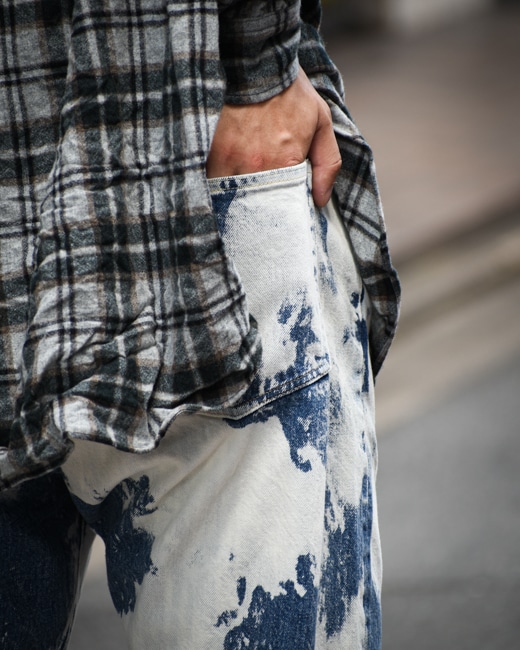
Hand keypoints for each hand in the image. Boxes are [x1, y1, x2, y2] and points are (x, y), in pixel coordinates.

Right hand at [206, 67, 340, 206]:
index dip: (285, 211)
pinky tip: (226, 184)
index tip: (284, 212)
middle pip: (258, 207)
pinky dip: (219, 188)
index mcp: (285, 163)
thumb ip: (327, 163)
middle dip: (261, 212)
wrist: (254, 62)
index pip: (285, 206)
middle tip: (264, 212)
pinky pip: (213, 184)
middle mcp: (256, 167)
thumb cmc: (289, 92)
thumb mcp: (321, 122)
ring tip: (245, 197)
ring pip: (234, 199)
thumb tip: (320, 200)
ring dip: (239, 201)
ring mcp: (229, 162)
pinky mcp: (209, 154)